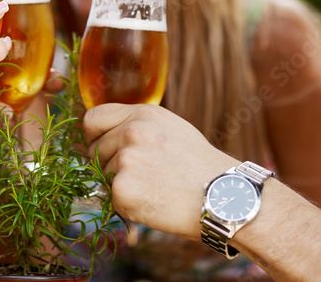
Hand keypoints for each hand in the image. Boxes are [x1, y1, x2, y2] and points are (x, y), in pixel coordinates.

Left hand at [84, 104, 235, 240]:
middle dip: (108, 165)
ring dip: (120, 186)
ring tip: (154, 189)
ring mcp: (126, 160)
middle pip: (93, 150)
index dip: (95, 137)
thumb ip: (137, 126)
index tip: (103, 149)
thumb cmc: (201, 167)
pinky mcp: (123, 189)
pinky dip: (127, 206)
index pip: (93, 119)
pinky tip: (154, 204)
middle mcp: (131, 132)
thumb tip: (104, 135)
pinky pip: (111, 199)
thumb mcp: (171, 129)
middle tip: (142, 177)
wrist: (227, 198)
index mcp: (142, 114)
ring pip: (102, 176)